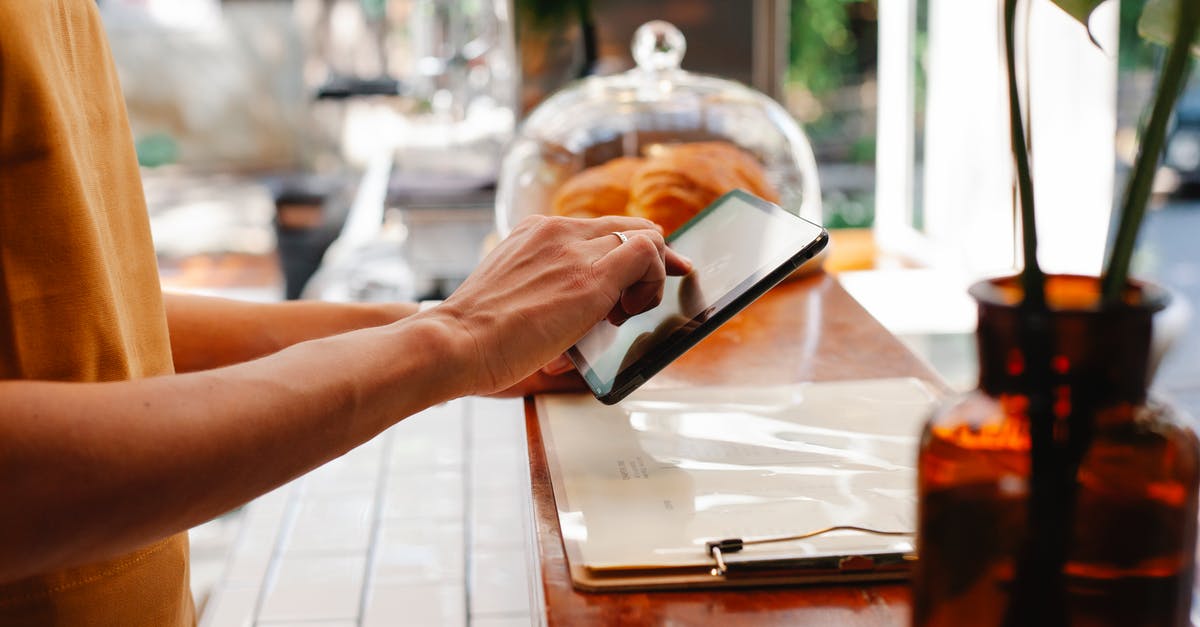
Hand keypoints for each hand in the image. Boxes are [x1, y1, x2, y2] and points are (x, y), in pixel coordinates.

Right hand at [427, 215, 690, 395]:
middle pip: (629, 226)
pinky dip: (653, 282)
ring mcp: (576, 249)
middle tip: (641, 299)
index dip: (626, 253)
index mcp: (536, 233)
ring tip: (621, 315)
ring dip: (648, 277)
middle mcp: (558, 230)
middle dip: (650, 261)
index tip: (634, 282)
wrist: (455, 342)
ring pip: (646, 236)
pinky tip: (627, 312)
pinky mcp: (593, 277)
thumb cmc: (476, 337)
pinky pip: (647, 253)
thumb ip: (545, 293)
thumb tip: (575, 327)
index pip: (598, 229)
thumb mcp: (513, 296)